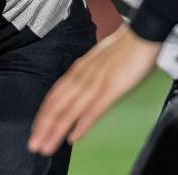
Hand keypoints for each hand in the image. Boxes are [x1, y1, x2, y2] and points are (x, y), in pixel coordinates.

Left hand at [28, 24, 160, 155]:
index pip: (55, 95)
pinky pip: (93, 108)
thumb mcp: (100, 63)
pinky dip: (81, 123)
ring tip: (46, 146)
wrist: (143, 32)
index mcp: (79, 70)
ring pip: (70, 109)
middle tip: (34, 145)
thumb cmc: (125, 49)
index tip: (36, 130)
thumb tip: (80, 93)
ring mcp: (96, 82)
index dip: (44, 114)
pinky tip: (73, 136)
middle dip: (44, 127)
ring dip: (56, 130)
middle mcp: (82, 76)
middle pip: (57, 104)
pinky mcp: (112, 88)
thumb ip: (88, 78)